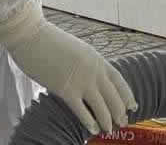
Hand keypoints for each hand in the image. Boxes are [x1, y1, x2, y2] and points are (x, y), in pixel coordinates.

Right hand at [0, 0, 136, 132]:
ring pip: (101, 105)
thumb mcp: (77, 50)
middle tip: (124, 122)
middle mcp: (93, 70)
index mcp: (96, 58)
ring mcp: (80, 80)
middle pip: (113, 95)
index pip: (118, 79)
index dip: (127, 94)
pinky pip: (81, 110)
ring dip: (107, 119)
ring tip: (110, 130)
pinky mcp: (65, 89)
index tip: (133, 105)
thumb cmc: (50, 42)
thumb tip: (90, 76)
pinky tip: (93, 129)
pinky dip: (89, 121)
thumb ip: (86, 63)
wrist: (32, 36)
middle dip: (120, 110)